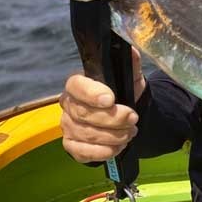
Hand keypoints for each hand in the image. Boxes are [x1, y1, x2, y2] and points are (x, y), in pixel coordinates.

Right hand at [60, 47, 145, 162]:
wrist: (127, 116)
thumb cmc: (124, 93)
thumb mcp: (131, 77)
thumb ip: (130, 64)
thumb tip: (132, 49)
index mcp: (79, 84)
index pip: (76, 86)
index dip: (92, 93)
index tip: (111, 99)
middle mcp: (68, 104)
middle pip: (83, 113)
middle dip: (112, 119)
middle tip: (133, 119)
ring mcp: (68, 126)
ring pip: (86, 133)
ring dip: (112, 136)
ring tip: (130, 132)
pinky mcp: (72, 145)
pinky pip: (82, 152)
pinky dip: (102, 152)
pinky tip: (117, 148)